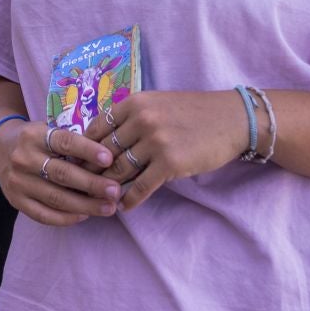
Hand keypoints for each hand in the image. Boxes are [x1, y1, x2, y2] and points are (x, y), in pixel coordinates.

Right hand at [0, 119, 120, 227]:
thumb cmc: (34, 140)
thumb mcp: (47, 130)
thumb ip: (70, 142)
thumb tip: (108, 159)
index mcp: (34, 135)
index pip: (64, 142)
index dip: (87, 150)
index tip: (109, 158)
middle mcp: (23, 158)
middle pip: (62, 174)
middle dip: (92, 184)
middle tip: (115, 191)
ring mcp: (18, 182)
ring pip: (56, 198)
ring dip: (85, 205)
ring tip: (108, 208)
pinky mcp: (16, 201)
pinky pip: (43, 215)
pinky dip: (66, 218)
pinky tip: (84, 216)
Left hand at [80, 91, 248, 211]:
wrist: (231, 119)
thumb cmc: (193, 113)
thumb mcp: (157, 104)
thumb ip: (131, 118)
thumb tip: (102, 142)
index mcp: (134, 104)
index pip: (96, 129)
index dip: (83, 150)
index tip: (77, 165)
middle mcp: (141, 120)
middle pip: (103, 153)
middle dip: (90, 172)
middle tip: (82, 188)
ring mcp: (156, 142)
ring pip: (118, 171)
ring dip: (107, 188)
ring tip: (101, 199)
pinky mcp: (170, 163)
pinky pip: (140, 187)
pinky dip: (129, 199)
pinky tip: (125, 206)